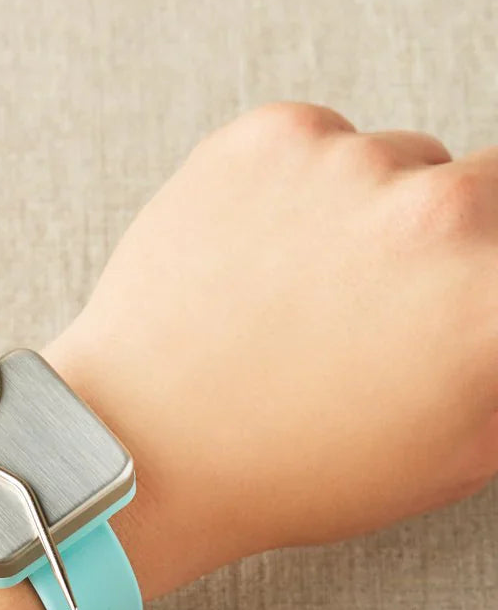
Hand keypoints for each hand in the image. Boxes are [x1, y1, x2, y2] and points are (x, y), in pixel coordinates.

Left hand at [45, 103, 497, 599]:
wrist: (146, 445)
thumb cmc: (290, 468)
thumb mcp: (452, 455)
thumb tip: (494, 311)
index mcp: (491, 298)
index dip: (486, 274)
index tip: (458, 292)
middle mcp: (434, 216)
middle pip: (487, 185)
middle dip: (455, 238)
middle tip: (388, 302)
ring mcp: (345, 166)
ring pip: (400, 162)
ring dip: (375, 211)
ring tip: (308, 292)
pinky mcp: (269, 140)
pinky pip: (322, 143)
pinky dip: (303, 188)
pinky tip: (263, 261)